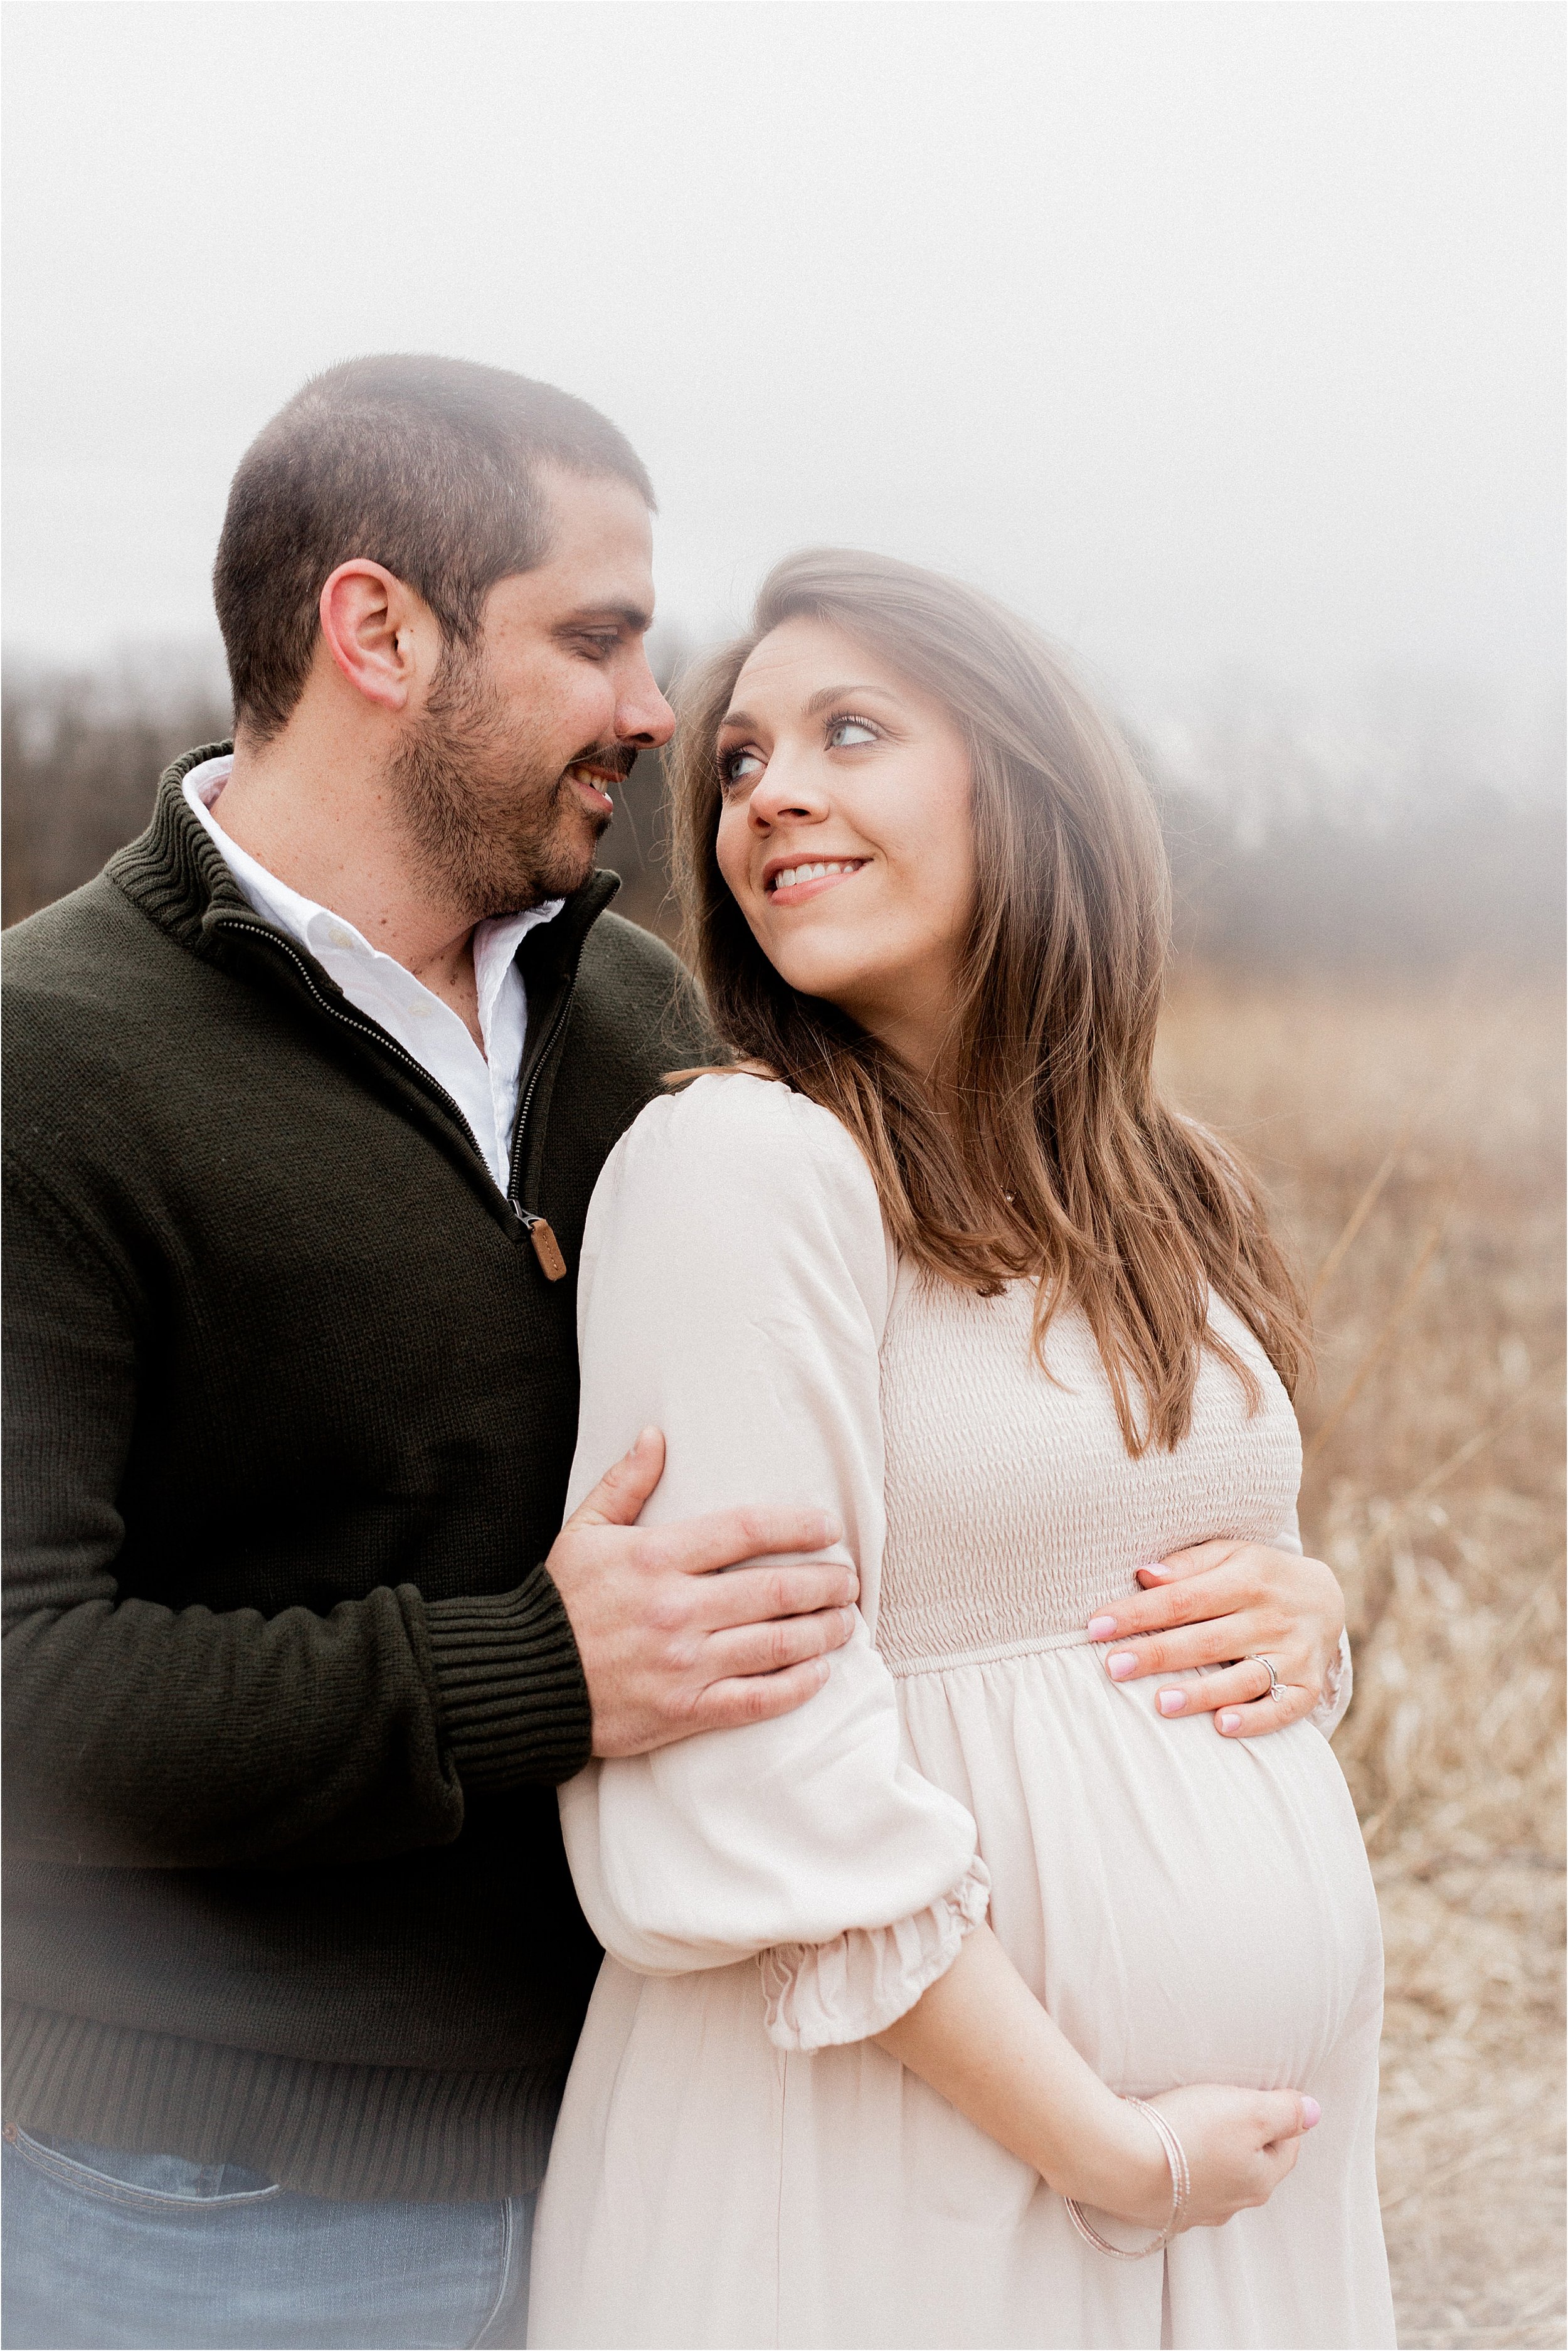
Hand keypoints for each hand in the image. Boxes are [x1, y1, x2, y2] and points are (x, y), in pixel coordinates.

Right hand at [544, 1427, 858, 1757]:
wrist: (522, 1681)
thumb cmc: (558, 1602)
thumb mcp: (583, 1531)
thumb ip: (625, 1483)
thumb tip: (656, 1435)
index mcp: (656, 1557)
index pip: (745, 1530)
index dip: (797, 1526)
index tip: (829, 1528)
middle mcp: (676, 1609)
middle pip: (775, 1589)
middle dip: (825, 1584)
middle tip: (849, 1580)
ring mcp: (683, 1663)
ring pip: (775, 1644)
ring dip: (822, 1631)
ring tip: (845, 1621)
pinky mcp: (683, 1710)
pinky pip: (754, 1699)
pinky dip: (794, 1687)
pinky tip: (819, 1673)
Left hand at [1085, 1540, 1344, 1737]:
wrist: (1326, 1598)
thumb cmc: (1257, 1575)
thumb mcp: (1230, 1554)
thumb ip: (1187, 1564)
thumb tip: (1142, 1575)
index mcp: (1247, 1578)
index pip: (1184, 1598)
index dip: (1139, 1614)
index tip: (1095, 1627)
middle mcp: (1272, 1617)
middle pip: (1208, 1639)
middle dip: (1158, 1654)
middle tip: (1113, 1668)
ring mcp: (1293, 1654)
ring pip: (1244, 1677)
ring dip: (1202, 1692)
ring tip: (1161, 1703)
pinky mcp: (1307, 1687)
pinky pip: (1283, 1708)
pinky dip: (1255, 1719)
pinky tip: (1223, 1726)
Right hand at [1138, 2084, 1317, 2231]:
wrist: (1120, 2162)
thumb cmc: (1189, 2132)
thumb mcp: (1249, 2112)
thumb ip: (1286, 2111)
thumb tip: (1314, 2112)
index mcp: (1259, 2181)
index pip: (1287, 2147)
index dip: (1279, 2116)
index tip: (1259, 2094)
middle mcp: (1232, 2203)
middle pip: (1252, 2164)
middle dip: (1246, 2136)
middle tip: (1226, 2105)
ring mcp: (1194, 2211)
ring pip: (1217, 2177)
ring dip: (1211, 2153)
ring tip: (1192, 2124)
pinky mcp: (1159, 2210)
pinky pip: (1181, 2186)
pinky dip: (1179, 2167)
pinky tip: (1163, 2150)